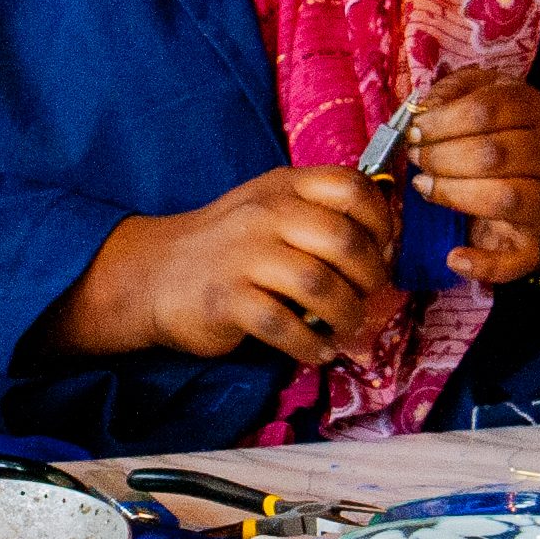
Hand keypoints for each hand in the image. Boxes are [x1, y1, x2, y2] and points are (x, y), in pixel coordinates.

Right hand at [43, 166, 399, 366]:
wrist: (153, 273)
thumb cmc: (227, 246)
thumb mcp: (269, 209)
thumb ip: (319, 214)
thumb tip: (386, 245)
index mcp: (283, 187)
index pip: (352, 187)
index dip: (382, 222)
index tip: (385, 251)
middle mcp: (265, 214)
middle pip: (344, 240)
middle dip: (371, 276)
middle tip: (369, 297)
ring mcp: (244, 256)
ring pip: (320, 284)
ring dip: (347, 314)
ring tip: (347, 328)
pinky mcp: (227, 300)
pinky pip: (284, 325)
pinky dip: (311, 345)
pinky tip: (318, 351)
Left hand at [406, 68, 539, 311]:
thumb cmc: (509, 139)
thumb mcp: (489, 97)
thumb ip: (455, 90)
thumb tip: (423, 106)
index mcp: (532, 111)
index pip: (486, 109)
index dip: (442, 121)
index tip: (415, 131)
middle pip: (492, 154)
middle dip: (441, 157)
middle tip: (416, 158)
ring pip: (502, 197)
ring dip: (452, 193)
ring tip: (423, 187)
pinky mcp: (535, 244)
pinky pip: (514, 260)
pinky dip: (483, 264)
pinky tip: (453, 257)